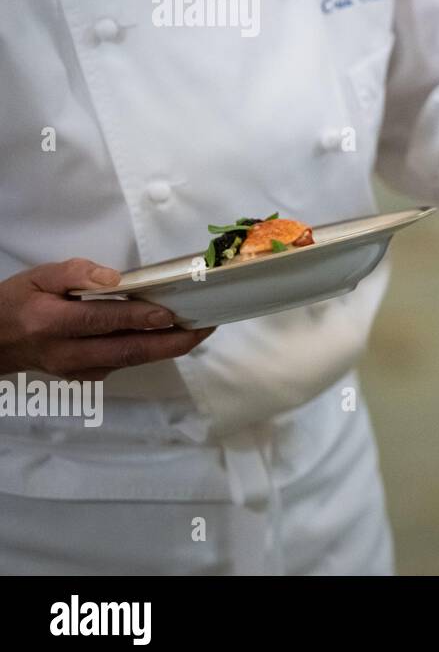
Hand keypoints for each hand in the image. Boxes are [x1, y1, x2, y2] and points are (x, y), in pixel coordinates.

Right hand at [0, 259, 213, 379]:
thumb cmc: (20, 303)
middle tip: (205, 326)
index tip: (170, 312)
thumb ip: (76, 273)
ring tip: (200, 328)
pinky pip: (125, 363)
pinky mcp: (87, 378)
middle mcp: (67, 354)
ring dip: (169, 347)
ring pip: (131, 360)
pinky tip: (173, 335)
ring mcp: (78, 371)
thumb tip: (114, 278)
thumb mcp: (40, 277)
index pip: (102, 321)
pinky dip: (152, 350)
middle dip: (171, 341)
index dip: (138, 317)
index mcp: (51, 323)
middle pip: (127, 350)